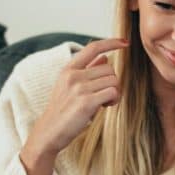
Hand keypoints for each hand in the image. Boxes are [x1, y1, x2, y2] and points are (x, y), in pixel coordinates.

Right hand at [21, 38, 127, 174]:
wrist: (49, 132)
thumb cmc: (62, 110)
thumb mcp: (69, 85)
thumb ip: (87, 70)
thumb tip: (105, 57)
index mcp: (69, 69)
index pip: (93, 48)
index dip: (111, 43)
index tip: (125, 42)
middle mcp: (73, 75)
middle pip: (110, 69)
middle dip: (112, 82)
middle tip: (104, 96)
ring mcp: (79, 88)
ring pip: (114, 81)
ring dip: (114, 93)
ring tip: (102, 102)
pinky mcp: (86, 102)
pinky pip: (113, 93)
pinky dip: (114, 100)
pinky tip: (104, 107)